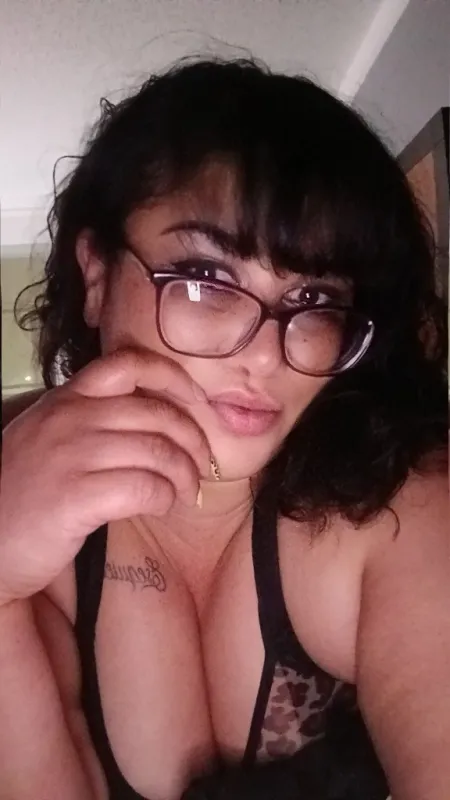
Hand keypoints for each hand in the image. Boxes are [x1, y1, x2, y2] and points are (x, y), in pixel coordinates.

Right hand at [0, 347, 210, 604]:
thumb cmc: (24, 493)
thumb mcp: (51, 438)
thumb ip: (92, 421)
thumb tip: (159, 424)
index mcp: (66, 399)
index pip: (127, 364)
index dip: (173, 377)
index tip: (196, 400)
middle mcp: (69, 418)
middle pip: (156, 413)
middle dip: (193, 439)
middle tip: (202, 464)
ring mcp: (71, 456)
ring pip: (158, 451)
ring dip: (185, 475)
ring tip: (187, 492)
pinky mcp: (76, 497)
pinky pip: (146, 488)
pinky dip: (165, 498)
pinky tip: (162, 506)